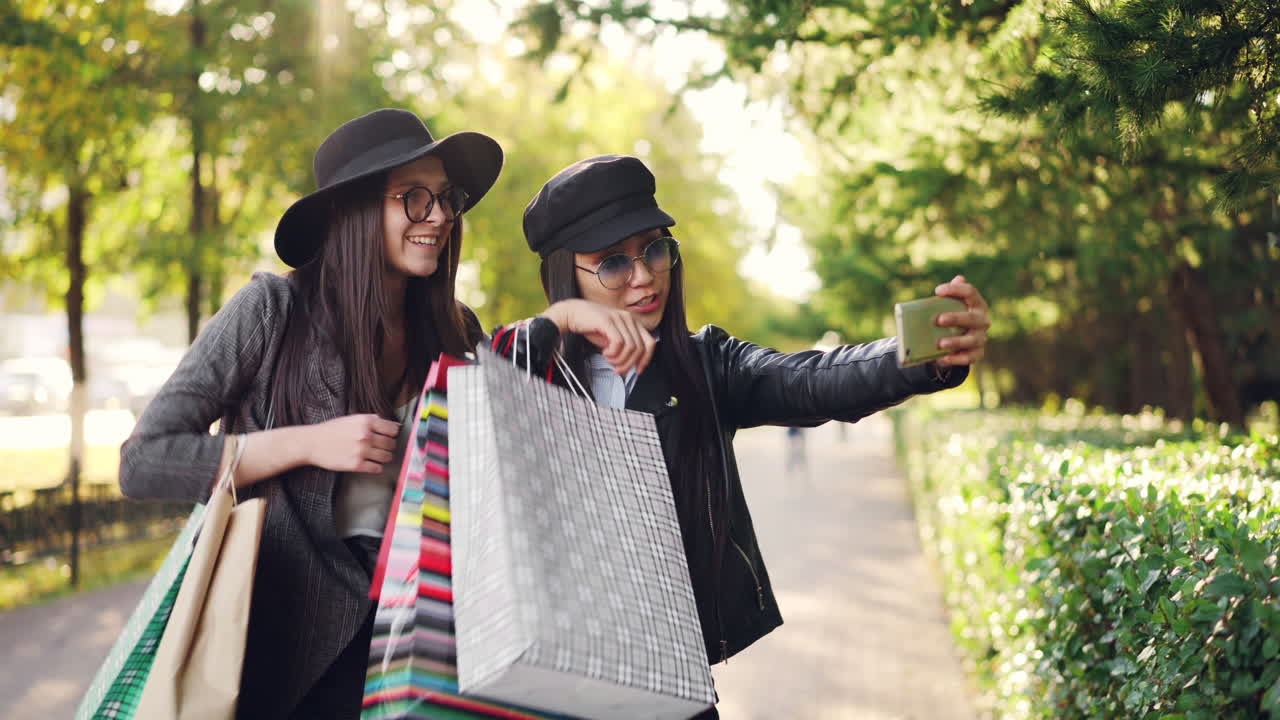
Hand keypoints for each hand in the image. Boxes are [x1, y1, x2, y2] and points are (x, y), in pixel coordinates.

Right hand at [305, 413, 399, 473]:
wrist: (312, 443)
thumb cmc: (331, 430)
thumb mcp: (352, 418)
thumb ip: (372, 419)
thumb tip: (392, 424)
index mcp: (366, 422)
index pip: (393, 429)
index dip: (393, 433)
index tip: (390, 436)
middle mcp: (366, 436)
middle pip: (391, 444)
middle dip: (390, 446)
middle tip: (384, 447)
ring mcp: (361, 451)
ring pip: (387, 457)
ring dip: (385, 457)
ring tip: (379, 456)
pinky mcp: (356, 465)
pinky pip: (377, 468)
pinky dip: (377, 467)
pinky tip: (372, 464)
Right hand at [541, 299, 656, 375]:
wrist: (572, 313)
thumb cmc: (591, 325)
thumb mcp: (612, 338)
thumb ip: (623, 348)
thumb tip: (630, 364)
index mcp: (632, 322)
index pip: (650, 343)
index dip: (645, 359)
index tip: (638, 370)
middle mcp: (628, 318)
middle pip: (640, 348)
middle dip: (629, 364)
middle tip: (618, 370)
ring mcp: (619, 318)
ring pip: (630, 347)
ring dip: (619, 359)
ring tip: (609, 360)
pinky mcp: (608, 321)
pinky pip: (618, 343)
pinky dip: (613, 353)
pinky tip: (605, 353)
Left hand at [933, 275, 990, 366]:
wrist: (961, 340)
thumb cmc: (953, 316)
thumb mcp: (951, 305)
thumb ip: (949, 295)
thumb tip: (952, 282)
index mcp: (977, 303)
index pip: (970, 292)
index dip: (955, 289)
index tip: (937, 291)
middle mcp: (982, 320)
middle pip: (971, 318)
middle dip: (955, 318)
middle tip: (938, 320)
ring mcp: (981, 337)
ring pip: (972, 340)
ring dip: (956, 341)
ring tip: (940, 343)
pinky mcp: (977, 353)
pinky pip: (969, 357)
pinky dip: (956, 359)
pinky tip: (942, 359)